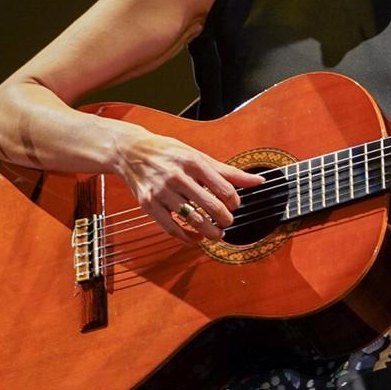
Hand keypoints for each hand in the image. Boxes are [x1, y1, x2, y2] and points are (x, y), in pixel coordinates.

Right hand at [113, 130, 265, 242]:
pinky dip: (186, 237)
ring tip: (217, 234)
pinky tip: (196, 238)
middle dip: (224, 219)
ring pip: (191, 219)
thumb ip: (228, 172)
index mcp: (193, 161)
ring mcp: (161, 191)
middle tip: (228, 222)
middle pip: (210, 205)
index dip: (234, 201)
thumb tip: (259, 181)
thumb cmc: (170, 153)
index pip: (223, 188)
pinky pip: (170, 228)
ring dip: (209, 232)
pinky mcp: (148, 204)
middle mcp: (177, 176)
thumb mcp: (199, 156)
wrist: (131, 151)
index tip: (234, 205)